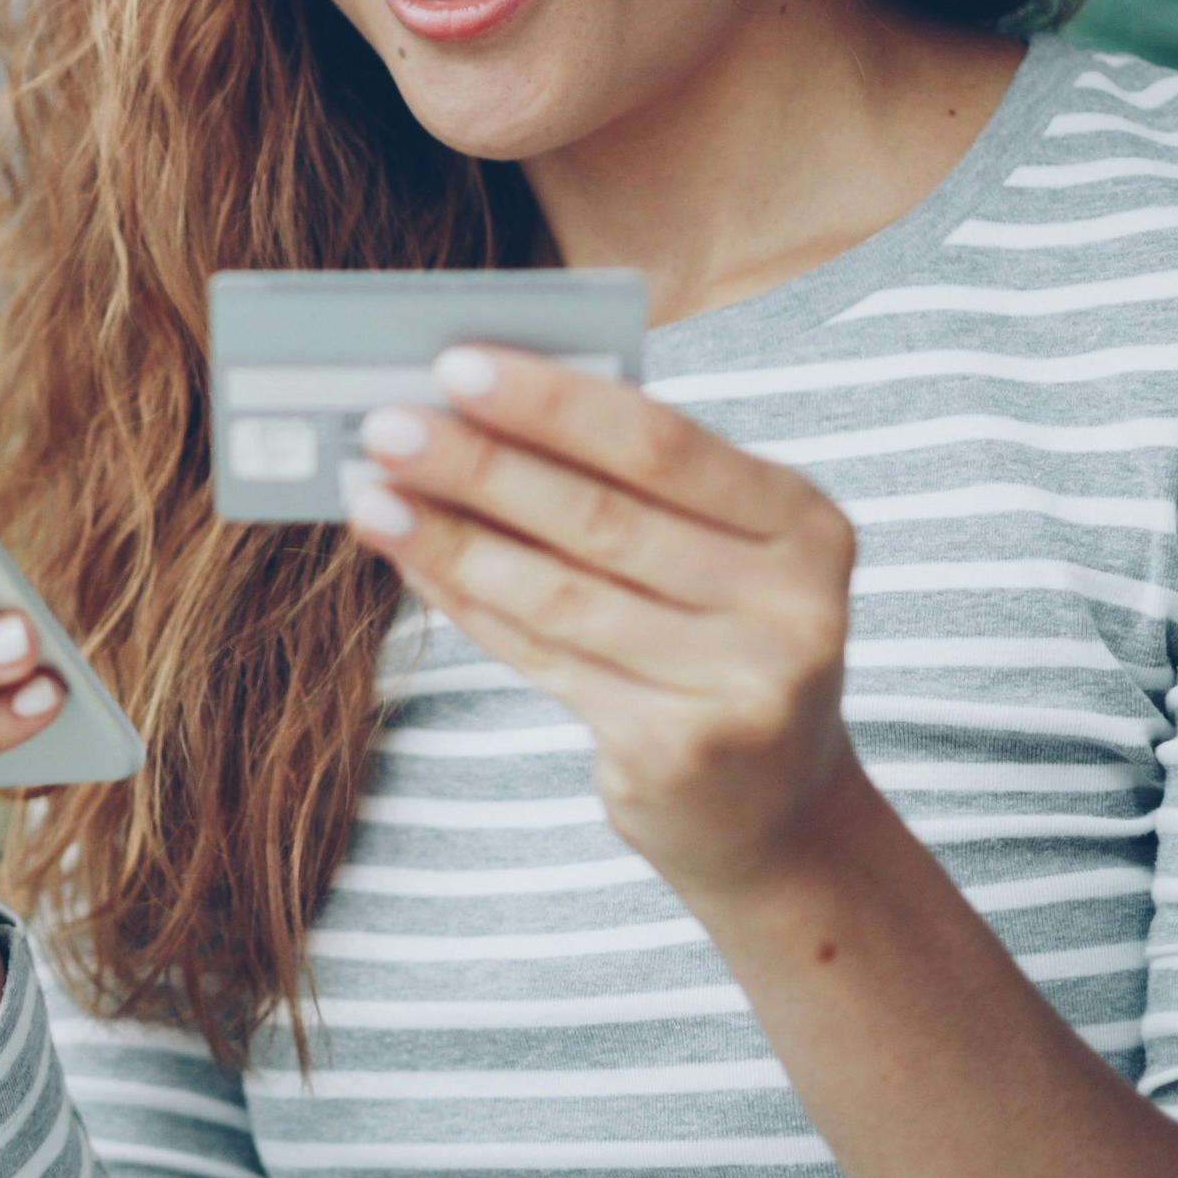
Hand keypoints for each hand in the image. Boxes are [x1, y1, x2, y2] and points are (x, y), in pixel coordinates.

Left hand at [345, 344, 859, 898]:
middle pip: (602, 518)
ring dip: (453, 540)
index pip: (661, 443)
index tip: (456, 366)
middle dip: (480, 465)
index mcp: (804, 522)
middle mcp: (792, 604)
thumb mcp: (711, 553)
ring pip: (562, 594)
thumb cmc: (714, 642)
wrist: (772, 812)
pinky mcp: (679, 751)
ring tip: (373, 499)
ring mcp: (742, 687)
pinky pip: (546, 659)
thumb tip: (470, 412)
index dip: (552, 403)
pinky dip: (471, 606)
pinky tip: (415, 566)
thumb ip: (623, 487)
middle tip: (386, 427)